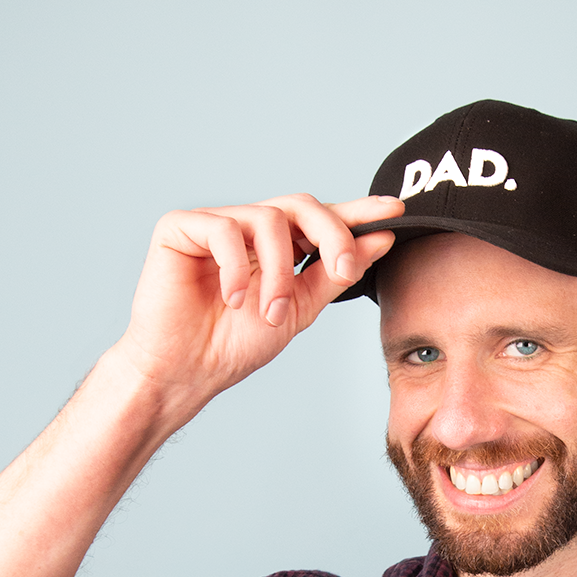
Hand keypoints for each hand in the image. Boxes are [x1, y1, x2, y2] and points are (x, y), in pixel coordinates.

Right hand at [117, 193, 402, 406]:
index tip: (396, 211)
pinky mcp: (180, 226)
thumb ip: (334, 273)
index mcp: (277, 247)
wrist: (187, 371)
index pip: (321, 220)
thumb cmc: (233, 344)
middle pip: (301, 205)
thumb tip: (379, 240)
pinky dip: (236, 269)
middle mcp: (247, 228)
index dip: (358, 212)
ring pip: (268, 219)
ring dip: (279, 273)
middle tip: (340, 268)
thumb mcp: (299, 309)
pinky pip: (224, 229)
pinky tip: (231, 299)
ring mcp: (214, 224)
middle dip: (331, 234)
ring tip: (270, 312)